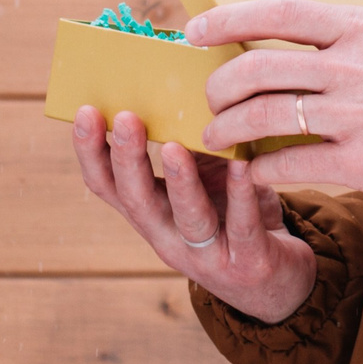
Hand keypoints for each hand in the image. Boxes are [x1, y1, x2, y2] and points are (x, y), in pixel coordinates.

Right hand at [70, 104, 318, 324]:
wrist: (278, 279)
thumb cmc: (233, 213)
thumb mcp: (204, 178)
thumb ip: (188, 144)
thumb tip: (176, 84)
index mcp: (151, 213)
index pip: (107, 185)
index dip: (91, 153)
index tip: (85, 112)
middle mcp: (169, 236)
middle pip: (138, 200)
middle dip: (127, 159)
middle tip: (125, 118)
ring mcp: (207, 254)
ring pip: (188, 218)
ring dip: (179, 182)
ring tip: (174, 148)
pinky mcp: (248, 261)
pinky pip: (242, 225)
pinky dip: (241, 194)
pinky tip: (243, 165)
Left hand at [192, 0, 362, 205]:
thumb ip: (351, 37)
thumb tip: (297, 37)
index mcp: (361, 27)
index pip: (277, 12)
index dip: (227, 18)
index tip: (193, 30)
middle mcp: (352, 66)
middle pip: (257, 68)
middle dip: (219, 86)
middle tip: (208, 100)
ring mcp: (355, 115)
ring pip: (265, 116)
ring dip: (228, 129)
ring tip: (216, 138)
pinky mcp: (362, 163)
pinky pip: (292, 163)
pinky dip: (263, 167)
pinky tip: (256, 170)